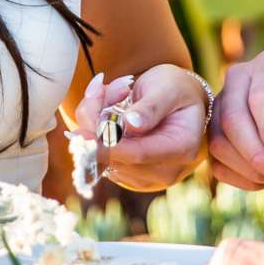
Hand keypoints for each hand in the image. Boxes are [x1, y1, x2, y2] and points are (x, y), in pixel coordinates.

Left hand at [73, 65, 207, 191]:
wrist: (179, 99)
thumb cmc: (177, 89)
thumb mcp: (168, 88)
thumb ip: (150, 107)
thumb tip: (129, 124)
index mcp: (181, 148)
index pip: (138, 153)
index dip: (107, 144)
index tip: (82, 133)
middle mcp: (165, 170)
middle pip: (116, 158)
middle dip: (97, 123)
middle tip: (100, 89)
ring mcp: (146, 176)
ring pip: (103, 158)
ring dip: (96, 123)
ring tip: (116, 94)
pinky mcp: (128, 175)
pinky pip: (101, 157)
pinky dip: (97, 131)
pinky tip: (112, 109)